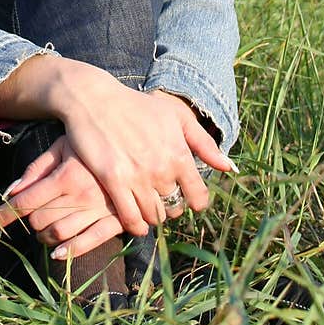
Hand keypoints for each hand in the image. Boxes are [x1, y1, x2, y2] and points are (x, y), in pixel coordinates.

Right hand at [0, 84, 236, 253]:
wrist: (95, 99)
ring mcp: (136, 176)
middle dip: (171, 207)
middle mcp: (161, 168)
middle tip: (163, 200)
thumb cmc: (137, 106)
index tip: (186, 199)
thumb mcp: (175, 116)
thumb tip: (228, 167)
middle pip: (174, 207)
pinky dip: (135, 225)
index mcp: (179, 153)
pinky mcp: (113, 180)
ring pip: (153, 216)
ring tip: (148, 207)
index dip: (194, 202)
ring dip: (153, 217)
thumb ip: (203, 143)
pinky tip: (134, 219)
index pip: (198, 197)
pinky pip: (130, 218)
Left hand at [0, 135, 124, 257]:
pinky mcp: (115, 220)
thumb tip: (11, 190)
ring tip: (44, 230)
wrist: (135, 147)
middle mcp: (80, 194)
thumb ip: (36, 169)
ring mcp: (97, 209)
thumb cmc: (92, 145)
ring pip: (58, 234)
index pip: (25, 202)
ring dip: (44, 236)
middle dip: (28, 222)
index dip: (2, 216)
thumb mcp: (63, 147)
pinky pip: (89, 242)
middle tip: (32, 215)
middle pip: (39, 221)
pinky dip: (70, 251)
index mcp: (65, 175)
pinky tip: (58, 254)